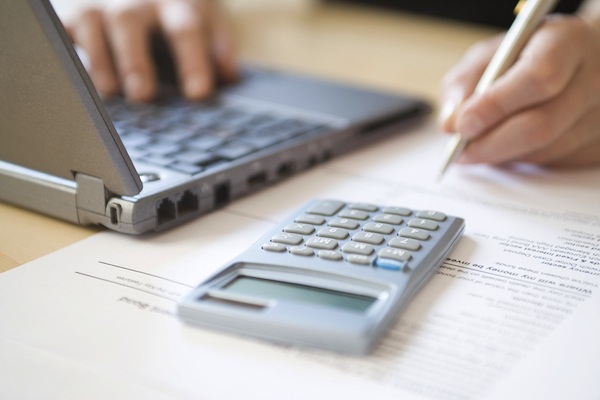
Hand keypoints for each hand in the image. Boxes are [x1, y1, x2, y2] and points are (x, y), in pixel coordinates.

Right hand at [63, 0, 237, 101]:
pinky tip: (74, 77)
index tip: (199, 93)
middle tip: (142, 94)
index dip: (193, 61)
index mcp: (177, 3)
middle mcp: (136, 0)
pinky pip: (62, 27)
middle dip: (135, 58)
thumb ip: (219, 46)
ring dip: (98, 59)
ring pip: (91, 22)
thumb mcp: (207, 18)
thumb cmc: (177, 8)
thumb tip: (229, 76)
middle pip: (130, 21)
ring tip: (109, 92)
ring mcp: (100, 3)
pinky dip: (66, 49)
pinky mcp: (71, 10)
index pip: (186, 29)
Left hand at [439, 15, 599, 167]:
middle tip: (460, 151)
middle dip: (490, 144)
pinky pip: (552, 164)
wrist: (577, 63)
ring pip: (543, 151)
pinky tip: (511, 143)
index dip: (495, 106)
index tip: (462, 124)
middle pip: (540, 126)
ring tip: (481, 144)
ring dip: (502, 154)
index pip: (538, 78)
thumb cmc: (526, 57)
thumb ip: (464, 83)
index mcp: (567, 42)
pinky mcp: (599, 145)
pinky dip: (522, 159)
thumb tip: (450, 123)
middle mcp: (594, 78)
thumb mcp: (489, 55)